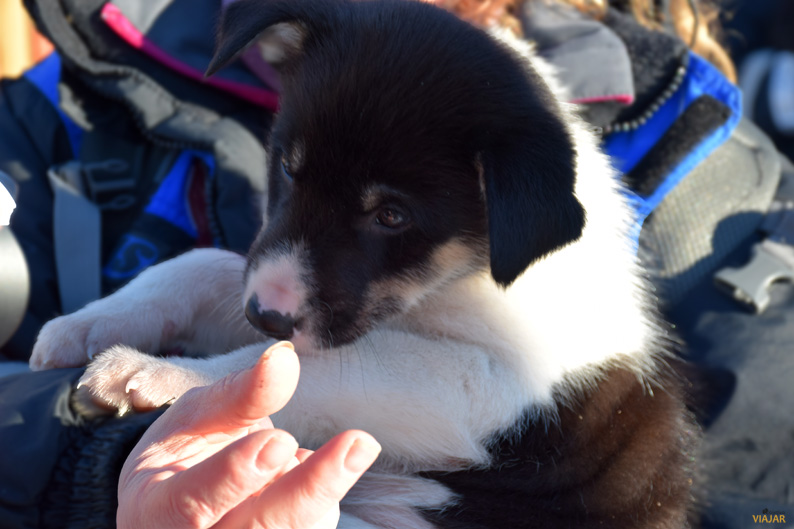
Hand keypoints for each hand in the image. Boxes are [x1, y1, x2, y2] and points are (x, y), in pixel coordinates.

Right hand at [118, 342, 380, 528]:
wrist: (184, 503)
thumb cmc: (184, 452)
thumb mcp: (198, 415)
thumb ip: (239, 394)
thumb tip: (284, 356)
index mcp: (156, 510)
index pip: (192, 503)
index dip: (235, 475)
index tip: (281, 440)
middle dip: (311, 487)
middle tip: (360, 443)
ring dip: (325, 490)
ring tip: (335, 449)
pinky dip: (323, 501)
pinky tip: (307, 477)